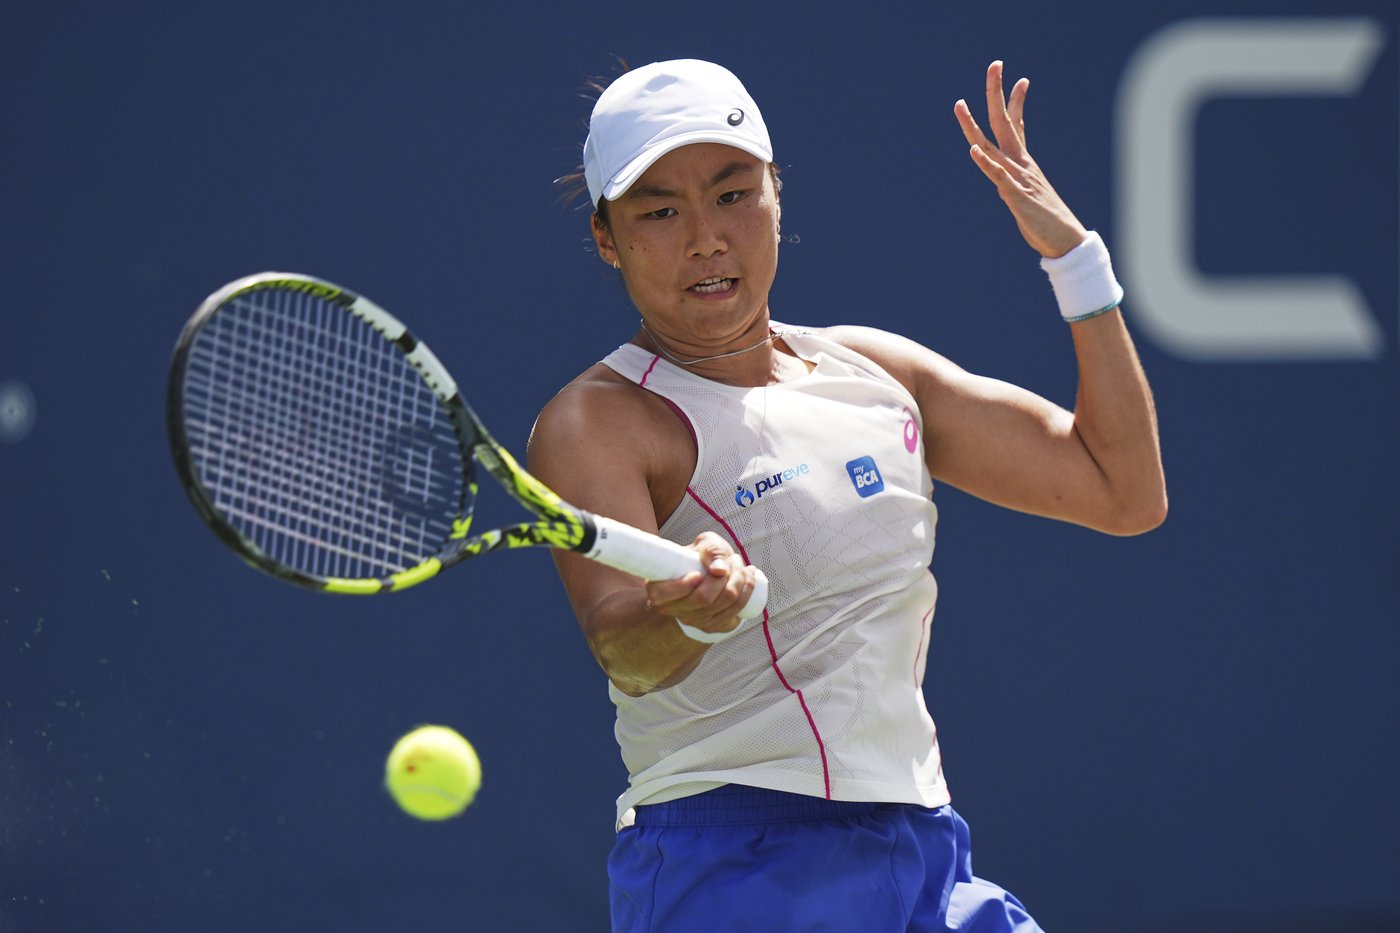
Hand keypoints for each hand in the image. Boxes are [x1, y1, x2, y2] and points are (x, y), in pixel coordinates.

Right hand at [643, 531, 753, 638]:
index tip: (697, 572)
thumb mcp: (704, 544)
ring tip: (740, 564)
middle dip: (726, 575)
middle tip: (732, 558)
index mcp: (658, 591)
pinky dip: (746, 594)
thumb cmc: (700, 556)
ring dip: (740, 580)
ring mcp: (693, 622)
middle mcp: (673, 611)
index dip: (683, 585)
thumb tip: (720, 571)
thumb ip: (711, 551)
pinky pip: (734, 614)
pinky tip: (748, 579)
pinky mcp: (712, 628)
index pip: (665, 595)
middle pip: (704, 598)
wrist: (709, 570)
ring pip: (724, 604)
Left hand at [954, 60, 1087, 258]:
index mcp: (1024, 163)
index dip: (1017, 101)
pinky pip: (998, 175)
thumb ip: (1015, 185)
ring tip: (960, 104)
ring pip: (991, 145)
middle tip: (995, 65)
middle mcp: (1020, 164)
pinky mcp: (1014, 195)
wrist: (1064, 240)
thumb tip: (1005, 184)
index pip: (1018, 125)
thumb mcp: (1028, 196)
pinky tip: (973, 149)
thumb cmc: (1045, 220)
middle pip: (1004, 122)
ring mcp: (1017, 178)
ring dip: (973, 125)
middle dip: (996, 93)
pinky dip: (985, 162)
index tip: (1022, 79)